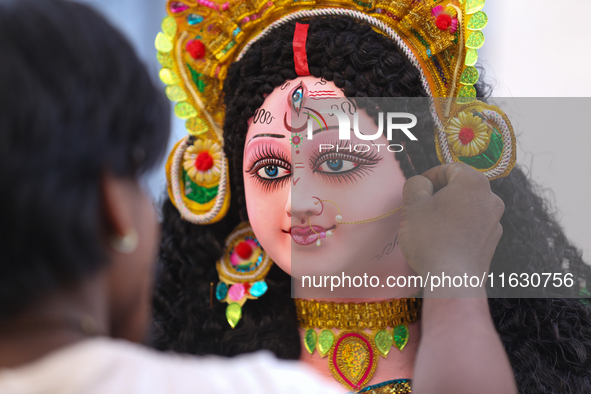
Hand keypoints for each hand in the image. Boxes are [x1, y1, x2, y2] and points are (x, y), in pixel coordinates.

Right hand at [399, 163, 504, 279]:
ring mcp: (495, 221)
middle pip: (460, 187)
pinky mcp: (493, 242)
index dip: (430, 176)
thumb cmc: (431, 238)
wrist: (452, 279)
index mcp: (473, 183)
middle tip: (420, 209)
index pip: (450, 167)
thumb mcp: (413, 205)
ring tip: (430, 227)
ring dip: (449, 211)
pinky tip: (443, 241)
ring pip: (467, 207)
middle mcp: (491, 198)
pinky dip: (459, 227)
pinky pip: (473, 225)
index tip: (416, 189)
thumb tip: (422, 183)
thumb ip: (415, 184)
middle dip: (440, 194)